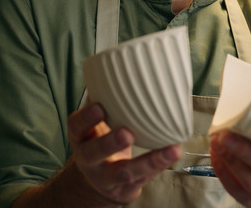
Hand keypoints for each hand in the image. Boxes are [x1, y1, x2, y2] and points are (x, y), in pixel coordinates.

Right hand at [67, 102, 181, 204]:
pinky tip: (173, 154)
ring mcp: (106, 177)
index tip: (99, 107)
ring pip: (123, 172)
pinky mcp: (125, 189)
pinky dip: (160, 165)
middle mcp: (89, 158)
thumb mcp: (97, 122)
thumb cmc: (101, 140)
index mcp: (81, 137)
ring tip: (169, 150)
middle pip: (94, 153)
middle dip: (108, 142)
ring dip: (147, 161)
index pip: (76, 127)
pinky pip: (143, 179)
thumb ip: (107, 100)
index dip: (85, 118)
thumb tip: (129, 62)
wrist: (98, 181)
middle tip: (126, 132)